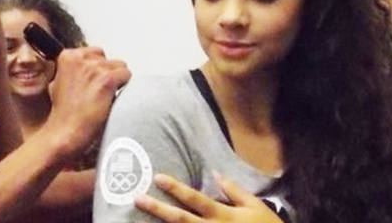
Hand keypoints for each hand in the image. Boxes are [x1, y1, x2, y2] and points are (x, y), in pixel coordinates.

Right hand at [45, 47, 130, 157]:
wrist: (65, 132)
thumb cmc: (63, 113)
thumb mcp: (58, 83)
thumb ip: (73, 70)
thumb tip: (88, 67)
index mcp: (68, 56)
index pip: (95, 53)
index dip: (97, 69)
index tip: (92, 83)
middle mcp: (81, 59)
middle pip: (108, 59)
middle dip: (106, 73)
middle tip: (97, 92)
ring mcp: (94, 69)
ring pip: (119, 66)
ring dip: (116, 80)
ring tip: (103, 97)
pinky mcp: (107, 80)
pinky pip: (126, 75)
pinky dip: (124, 86)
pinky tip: (112, 97)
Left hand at [135, 173, 283, 222]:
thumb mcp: (254, 206)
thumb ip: (234, 190)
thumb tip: (215, 173)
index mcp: (223, 216)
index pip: (195, 199)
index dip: (176, 188)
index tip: (158, 177)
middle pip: (180, 219)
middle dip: (157, 209)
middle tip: (137, 197)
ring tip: (139, 220)